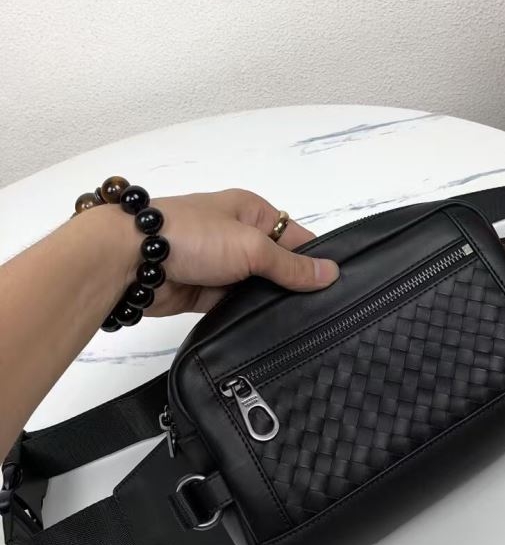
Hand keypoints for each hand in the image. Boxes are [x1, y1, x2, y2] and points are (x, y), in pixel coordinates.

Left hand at [123, 189, 339, 315]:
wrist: (129, 259)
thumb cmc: (193, 236)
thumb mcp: (251, 246)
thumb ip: (290, 265)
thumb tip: (330, 273)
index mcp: (252, 212)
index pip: (296, 237)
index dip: (315, 260)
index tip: (336, 287)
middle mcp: (238, 236)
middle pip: (278, 265)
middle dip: (293, 286)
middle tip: (324, 314)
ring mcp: (221, 265)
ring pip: (256, 288)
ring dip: (269, 303)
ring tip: (302, 327)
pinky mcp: (205, 292)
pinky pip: (234, 306)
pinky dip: (246, 316)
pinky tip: (268, 332)